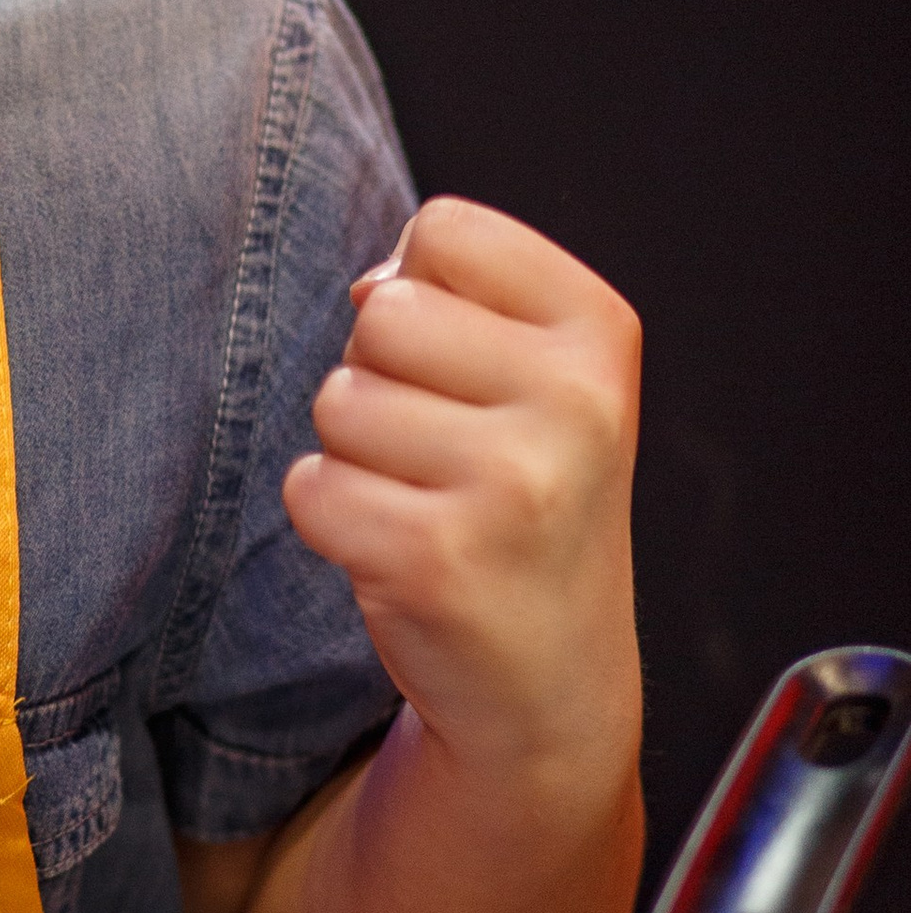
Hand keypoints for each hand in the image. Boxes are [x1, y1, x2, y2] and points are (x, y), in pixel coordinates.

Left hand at [283, 197, 641, 792]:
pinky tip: (398, 552)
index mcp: (601, 334)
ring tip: (426, 503)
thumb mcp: (538, 382)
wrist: (551, 684)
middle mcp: (574, 402)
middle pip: (380, 315)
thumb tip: (368, 284)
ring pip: (338, 401)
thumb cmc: (525, 508)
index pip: (446, 228)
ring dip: (355, 455)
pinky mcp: (435, 559)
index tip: (467, 370)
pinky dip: (330, 520)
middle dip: (382, 378)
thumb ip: (457, 300)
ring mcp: (511, 484)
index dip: (422, 291)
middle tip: (440, 453)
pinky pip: (311, 486)